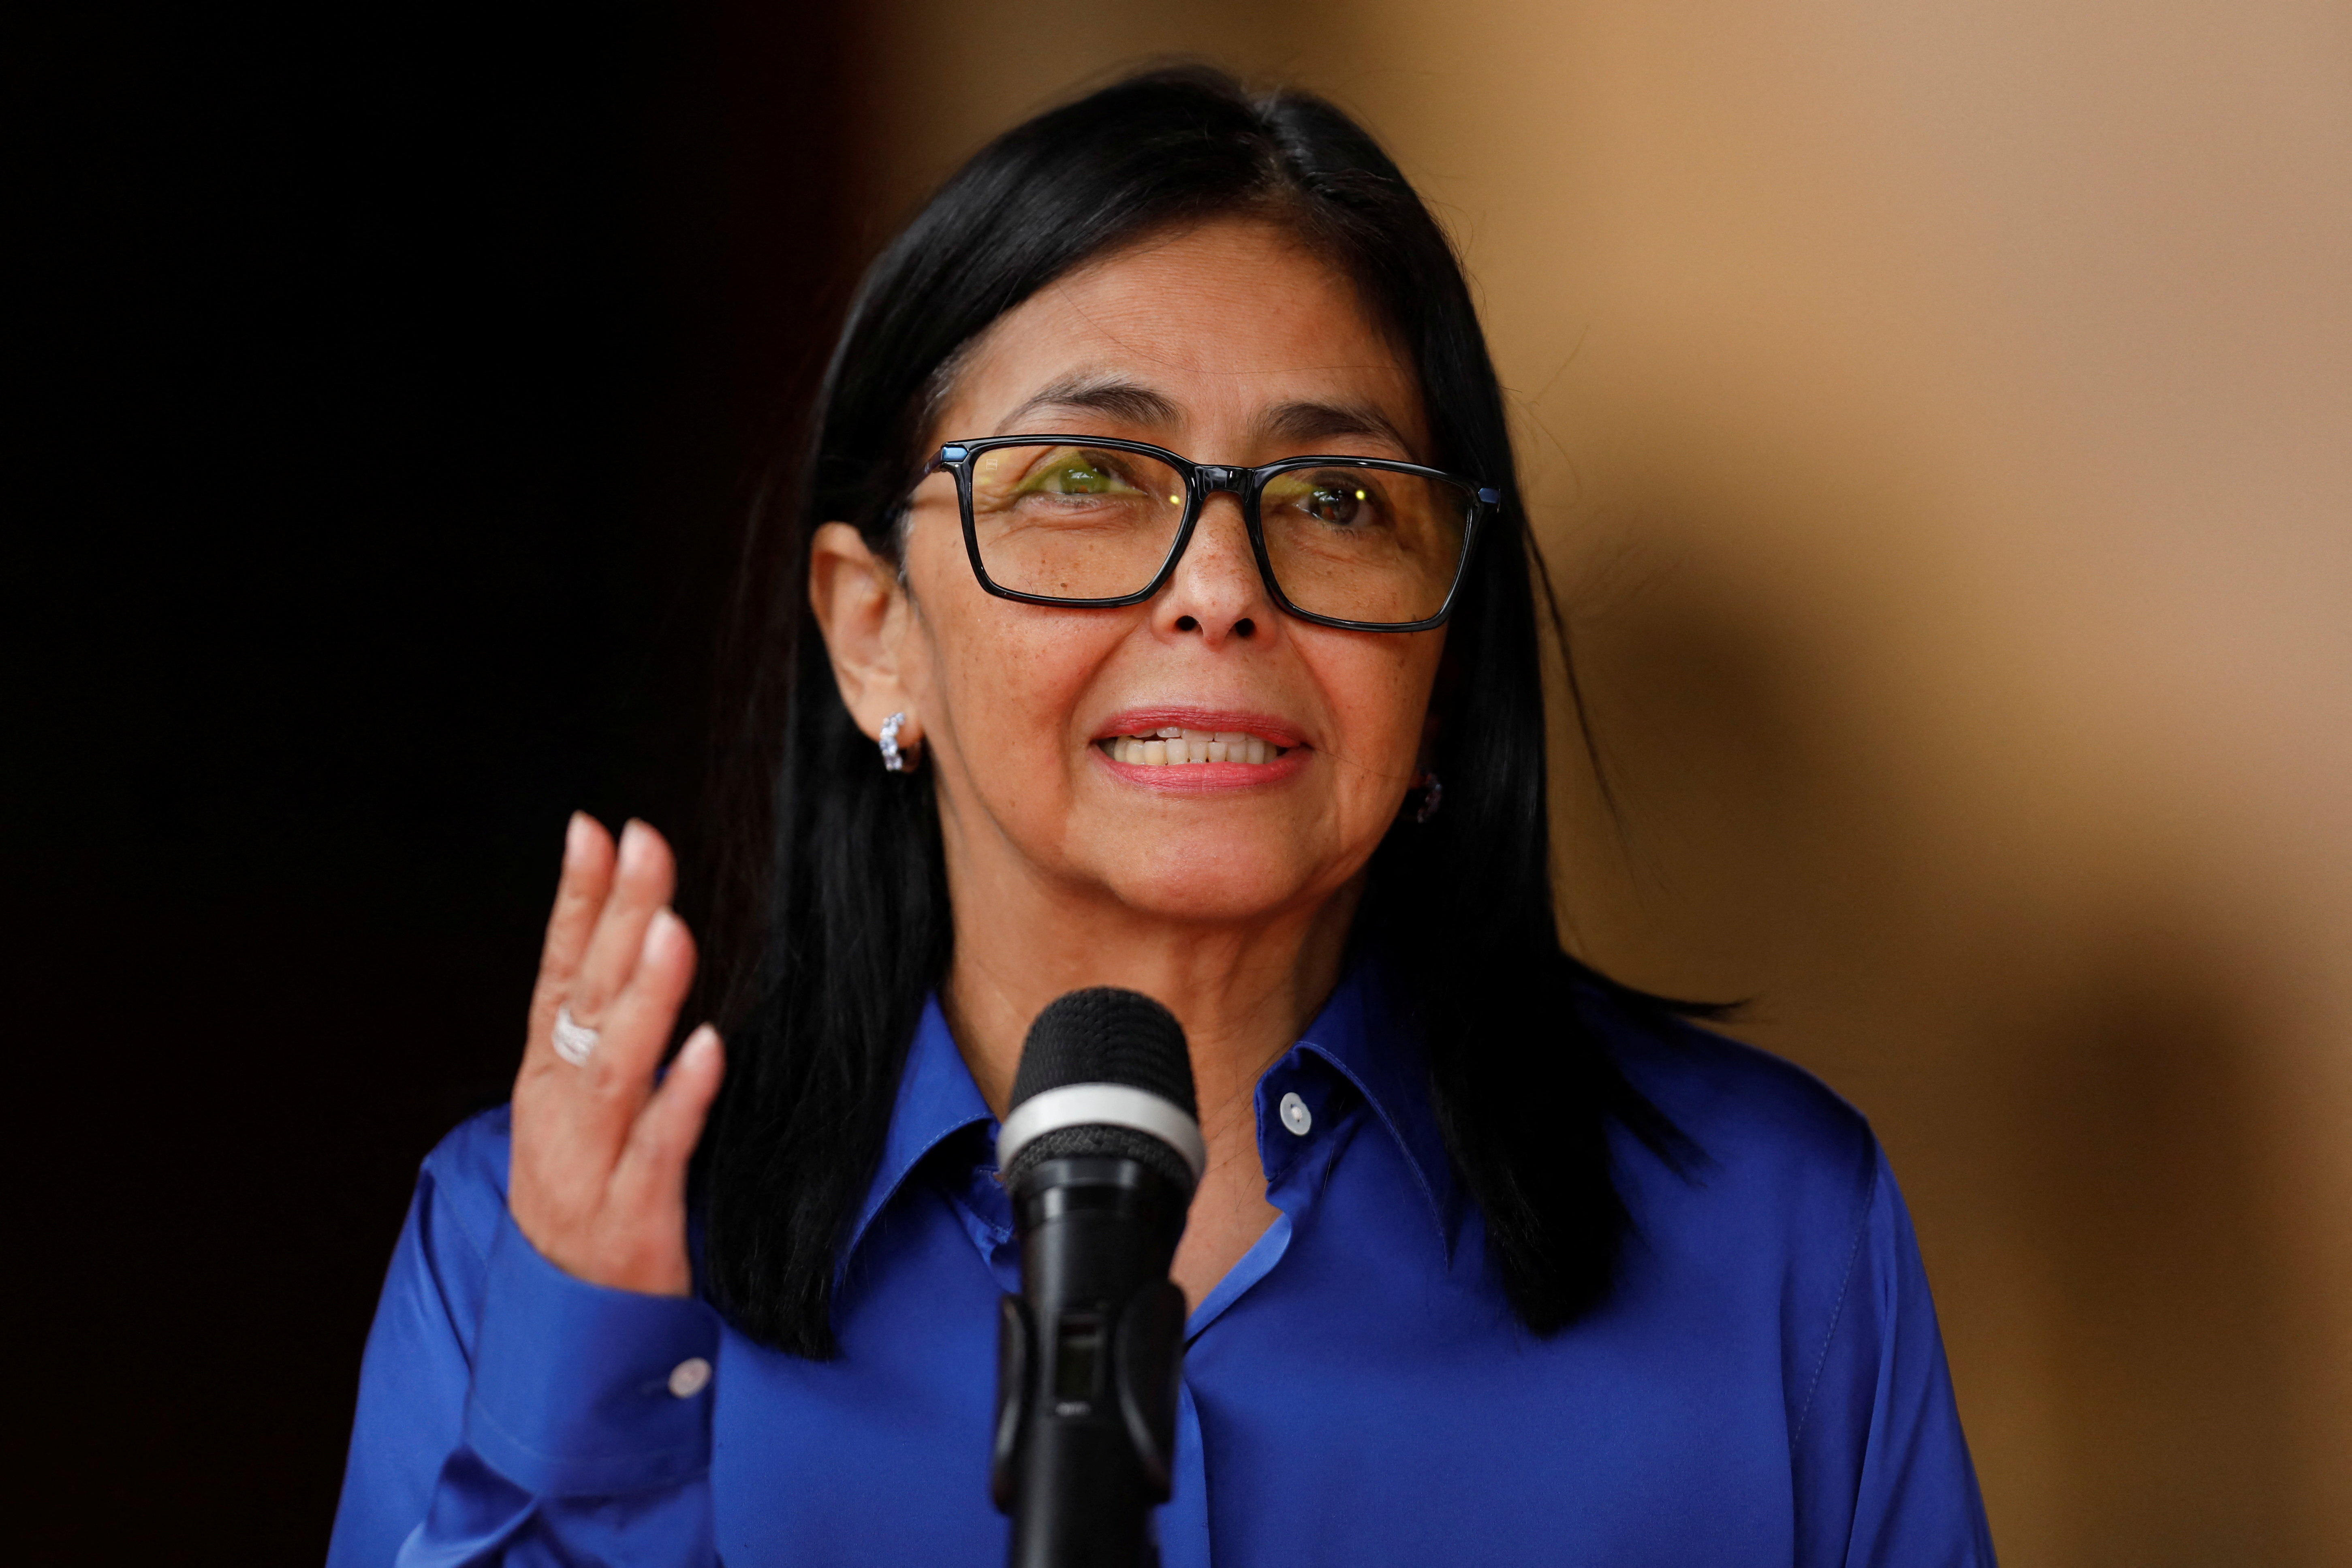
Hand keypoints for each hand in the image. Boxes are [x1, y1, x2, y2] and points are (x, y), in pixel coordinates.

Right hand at [507, 813, 723, 1295]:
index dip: (575, 901)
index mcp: (547, 1076)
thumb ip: (607, 1030)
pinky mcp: (632, 1217)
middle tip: (646, 845)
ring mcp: (589, 1164)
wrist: (569, 1325)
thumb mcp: (581, 1108)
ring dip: (645, 997)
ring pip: (616, 1070)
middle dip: (615, 919)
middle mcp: (558, 1110)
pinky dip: (682, 1097)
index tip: (595, 829)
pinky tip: (709, 1047)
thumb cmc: (588, 1197)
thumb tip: (642, 932)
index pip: (558, 972)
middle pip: (588, 1002)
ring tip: (671, 929)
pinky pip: (659, 1149)